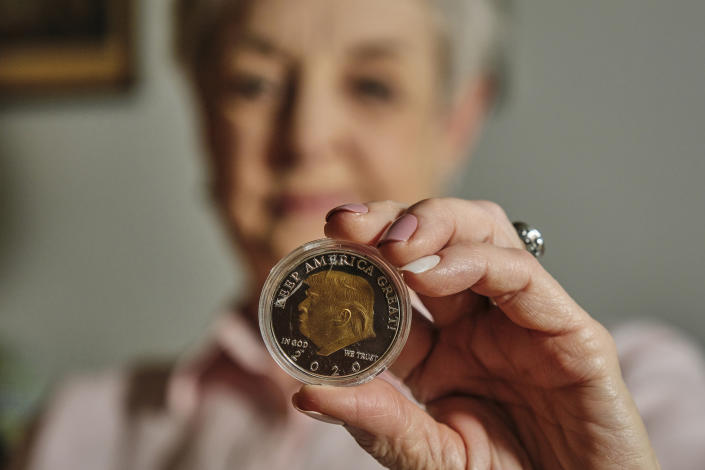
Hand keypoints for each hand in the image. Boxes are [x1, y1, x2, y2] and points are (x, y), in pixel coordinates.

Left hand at [292, 198, 658, 469]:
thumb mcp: (429, 456)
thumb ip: (378, 422)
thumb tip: (305, 393)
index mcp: (441, 348)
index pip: (396, 280)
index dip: (361, 252)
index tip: (325, 238)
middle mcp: (480, 322)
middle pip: (439, 238)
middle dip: (392, 220)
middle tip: (348, 225)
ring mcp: (524, 320)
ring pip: (483, 234)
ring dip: (434, 224)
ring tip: (392, 245)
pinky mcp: (571, 332)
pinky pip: (524, 275)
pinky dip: (476, 261)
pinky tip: (433, 273)